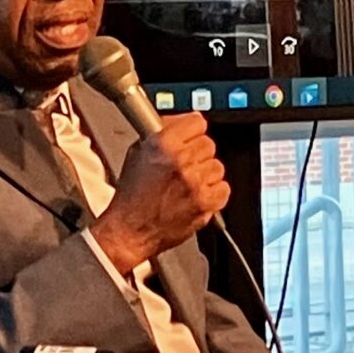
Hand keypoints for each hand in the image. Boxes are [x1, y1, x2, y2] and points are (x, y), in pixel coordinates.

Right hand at [90, 112, 226, 275]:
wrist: (130, 230)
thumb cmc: (131, 197)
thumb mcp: (137, 153)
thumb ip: (161, 134)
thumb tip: (180, 122)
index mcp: (163, 144)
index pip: (197, 122)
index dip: (192, 131)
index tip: (190, 137)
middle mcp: (181, 160)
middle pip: (208, 144)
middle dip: (197, 154)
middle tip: (184, 167)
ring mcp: (195, 182)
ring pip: (217, 166)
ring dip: (205, 175)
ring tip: (188, 185)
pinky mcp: (206, 202)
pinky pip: (223, 188)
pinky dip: (213, 193)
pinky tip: (196, 197)